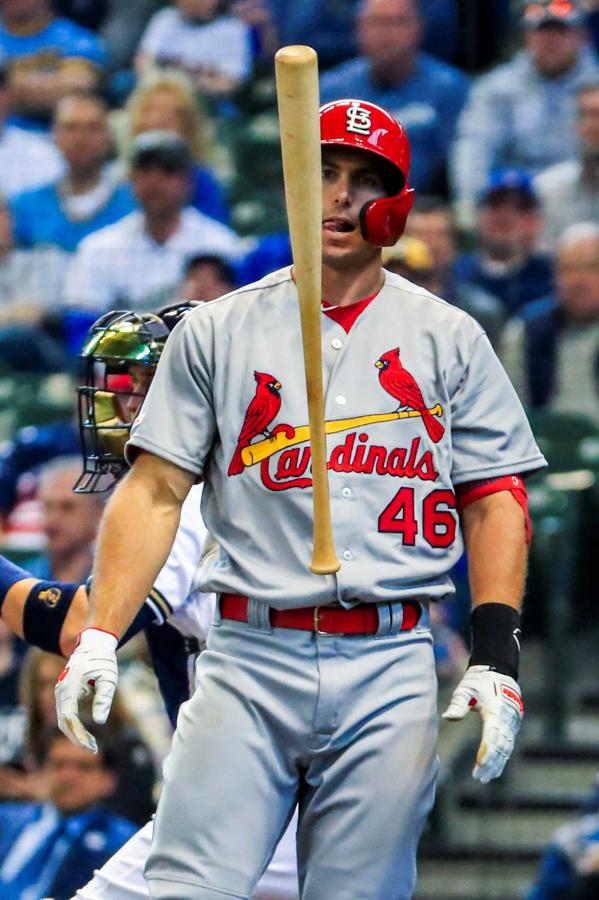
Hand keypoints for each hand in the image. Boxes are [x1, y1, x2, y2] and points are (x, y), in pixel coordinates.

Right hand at [55, 628, 117, 752]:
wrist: (93, 645)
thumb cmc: (103, 661)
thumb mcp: (108, 678)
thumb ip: (104, 698)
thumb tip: (100, 721)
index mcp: (70, 687)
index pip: (69, 717)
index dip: (78, 733)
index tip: (91, 745)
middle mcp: (61, 690)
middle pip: (63, 721)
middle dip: (77, 737)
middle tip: (94, 748)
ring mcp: (61, 692)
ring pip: (63, 719)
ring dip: (75, 733)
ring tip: (92, 745)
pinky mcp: (65, 693)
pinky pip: (66, 713)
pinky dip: (75, 725)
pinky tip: (87, 735)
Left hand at [442, 665, 523, 782]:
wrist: (498, 670)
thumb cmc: (478, 680)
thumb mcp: (466, 689)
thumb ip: (458, 703)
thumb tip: (446, 717)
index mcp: (496, 710)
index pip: (492, 735)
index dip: (486, 751)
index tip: (479, 765)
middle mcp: (507, 719)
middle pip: (500, 745)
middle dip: (490, 763)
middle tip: (478, 777)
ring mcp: (512, 722)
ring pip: (506, 748)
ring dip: (497, 764)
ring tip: (485, 778)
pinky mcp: (513, 725)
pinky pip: (508, 745)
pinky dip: (502, 758)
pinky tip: (494, 769)